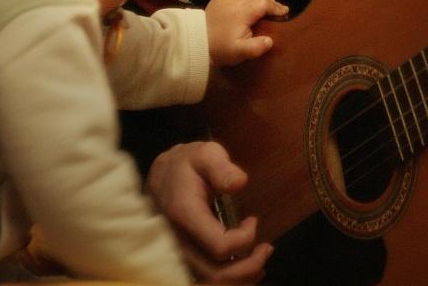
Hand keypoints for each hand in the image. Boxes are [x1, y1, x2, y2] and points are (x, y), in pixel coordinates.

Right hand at [147, 141, 272, 283]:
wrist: (160, 174)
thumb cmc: (187, 164)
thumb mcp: (206, 154)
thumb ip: (222, 168)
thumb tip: (240, 183)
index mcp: (184, 215)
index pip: (220, 246)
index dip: (244, 240)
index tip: (253, 220)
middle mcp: (177, 241)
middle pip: (215, 274)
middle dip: (248, 266)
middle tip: (267, 249)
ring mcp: (176, 253)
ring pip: (209, 282)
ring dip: (239, 278)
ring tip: (260, 261)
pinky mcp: (179, 258)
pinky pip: (202, 280)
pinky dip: (226, 280)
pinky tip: (242, 271)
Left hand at [205, 0, 287, 65]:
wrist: (195, 42)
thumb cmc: (220, 48)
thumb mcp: (239, 52)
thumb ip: (256, 47)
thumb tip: (270, 41)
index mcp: (242, 12)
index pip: (264, 3)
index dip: (276, 7)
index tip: (284, 12)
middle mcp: (235, 0)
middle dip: (270, 1)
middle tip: (277, 10)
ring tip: (265, 4)